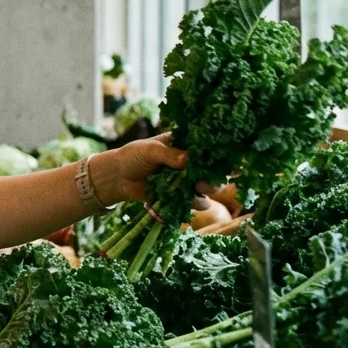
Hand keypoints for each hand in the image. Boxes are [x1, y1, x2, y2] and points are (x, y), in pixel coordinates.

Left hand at [89, 133, 213, 210]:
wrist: (119, 177)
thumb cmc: (133, 156)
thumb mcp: (149, 151)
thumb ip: (168, 154)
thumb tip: (187, 159)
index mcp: (186, 145)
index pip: (209, 147)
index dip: (221, 153)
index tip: (229, 160)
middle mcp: (192, 162)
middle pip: (214, 170)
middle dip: (215, 175)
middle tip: (207, 177)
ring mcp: (188, 180)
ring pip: (209, 187)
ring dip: (208, 189)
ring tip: (198, 187)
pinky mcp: (182, 196)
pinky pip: (197, 202)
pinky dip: (196, 202)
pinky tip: (190, 200)